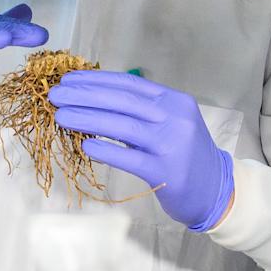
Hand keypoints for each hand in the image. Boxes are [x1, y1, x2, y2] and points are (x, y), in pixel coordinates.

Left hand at [48, 71, 234, 230]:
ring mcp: (171, 144)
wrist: (215, 190)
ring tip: (61, 117)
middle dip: (84, 96)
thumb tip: (93, 100)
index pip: (129, 83)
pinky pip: (128, 158)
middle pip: (122, 101)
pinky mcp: (165, 172)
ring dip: (86, 118)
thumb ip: (141, 111)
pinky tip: (84, 145)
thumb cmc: (185, 155)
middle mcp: (174, 117)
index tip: (69, 80)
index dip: (96, 80)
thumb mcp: (170, 123)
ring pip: (122, 126)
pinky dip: (105, 150)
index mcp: (174, 100)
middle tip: (55, 96)